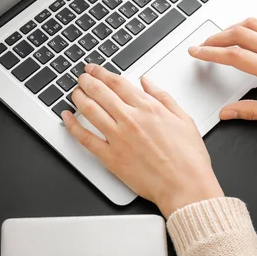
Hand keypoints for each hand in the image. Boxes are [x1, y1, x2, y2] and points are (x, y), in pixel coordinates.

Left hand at [62, 64, 223, 217]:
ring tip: (74, 92)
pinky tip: (67, 118)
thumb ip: (163, 96)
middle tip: (82, 77)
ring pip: (90, 110)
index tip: (95, 69)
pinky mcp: (111, 158)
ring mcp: (118, 138)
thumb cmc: (189, 158)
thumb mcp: (183, 119)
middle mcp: (130, 119)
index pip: (118, 83)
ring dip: (79, 97)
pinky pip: (85, 138)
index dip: (103, 73)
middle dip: (87, 81)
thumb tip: (147, 82)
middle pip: (101, 92)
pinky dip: (73, 126)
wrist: (185, 186)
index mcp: (148, 108)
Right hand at [189, 17, 256, 126]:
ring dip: (233, 27)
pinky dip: (256, 22)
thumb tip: (228, 113)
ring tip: (221, 37)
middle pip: (239, 34)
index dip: (210, 53)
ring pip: (254, 24)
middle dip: (215, 37)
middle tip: (202, 45)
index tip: (196, 52)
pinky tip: (251, 27)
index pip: (234, 56)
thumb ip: (253, 111)